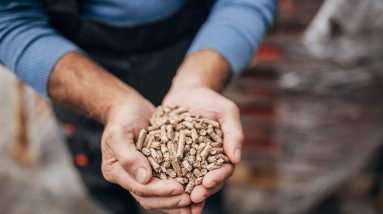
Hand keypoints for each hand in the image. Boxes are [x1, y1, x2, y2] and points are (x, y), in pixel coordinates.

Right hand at [101, 95, 191, 212]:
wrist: (129, 107)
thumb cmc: (122, 117)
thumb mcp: (119, 133)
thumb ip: (128, 156)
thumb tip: (144, 179)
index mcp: (116, 171)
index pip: (140, 188)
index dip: (160, 191)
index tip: (179, 189)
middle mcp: (128, 177)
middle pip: (150, 198)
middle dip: (170, 201)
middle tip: (190, 200)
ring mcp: (141, 174)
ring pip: (158, 196)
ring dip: (176, 202)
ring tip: (194, 203)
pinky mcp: (154, 169)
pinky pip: (166, 183)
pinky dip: (178, 190)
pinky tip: (194, 191)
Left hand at [163, 86, 243, 212]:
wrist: (187, 92)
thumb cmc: (210, 100)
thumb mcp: (226, 112)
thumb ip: (233, 133)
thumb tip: (236, 158)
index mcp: (221, 153)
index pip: (223, 170)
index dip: (217, 178)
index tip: (208, 182)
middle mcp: (205, 161)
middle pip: (205, 181)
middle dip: (200, 191)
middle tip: (193, 197)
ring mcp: (188, 160)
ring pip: (187, 181)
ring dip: (184, 192)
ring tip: (178, 200)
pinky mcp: (171, 156)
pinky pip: (168, 170)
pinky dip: (166, 180)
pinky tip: (159, 186)